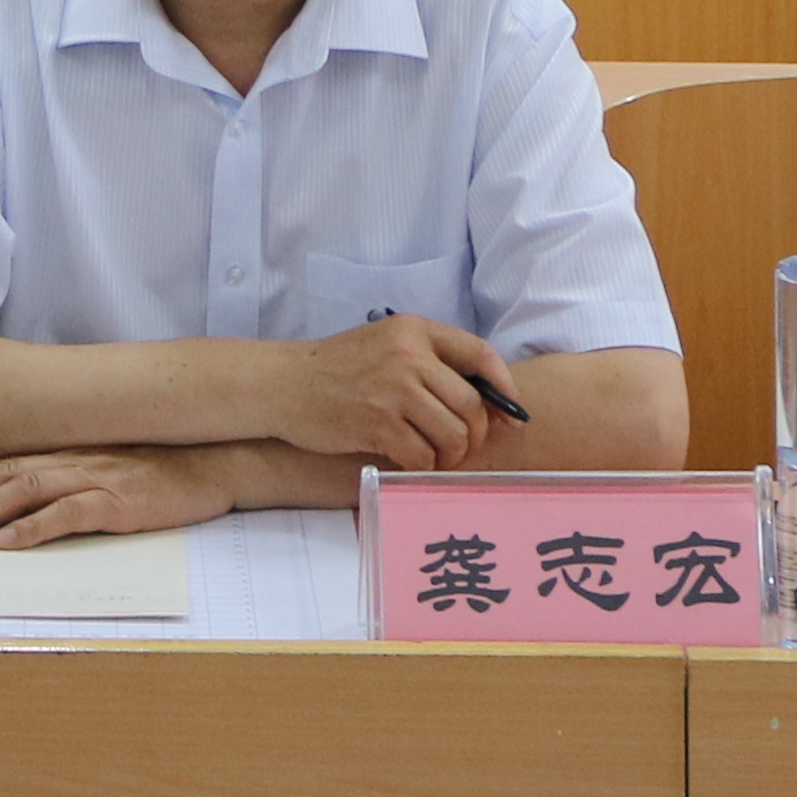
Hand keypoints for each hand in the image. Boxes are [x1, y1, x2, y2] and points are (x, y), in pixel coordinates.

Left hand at [0, 449, 232, 547]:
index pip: (5, 463)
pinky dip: (33, 529)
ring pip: (26, 491)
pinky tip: (8, 543)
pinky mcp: (119, 502)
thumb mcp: (113, 464)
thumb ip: (77, 473)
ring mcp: (97, 477)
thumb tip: (37, 498)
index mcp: (72, 450)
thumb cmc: (167, 467)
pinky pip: (67, 514)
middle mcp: (76, 458)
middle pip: (4, 474)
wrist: (218, 462)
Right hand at [269, 314, 515, 474]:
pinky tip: (411, 462)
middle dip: (475, 434)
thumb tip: (488, 401)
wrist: (285, 383)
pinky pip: (423, 456)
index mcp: (415, 330)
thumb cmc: (339, 368)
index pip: (480, 354)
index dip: (504, 388)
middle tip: (460, 446)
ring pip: (454, 434)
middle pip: (472, 404)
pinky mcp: (377, 424)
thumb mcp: (387, 344)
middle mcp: (409, 356)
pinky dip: (424, 466)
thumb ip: (431, 362)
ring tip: (435, 456)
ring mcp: (393, 390)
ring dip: (451, 455)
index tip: (511, 414)